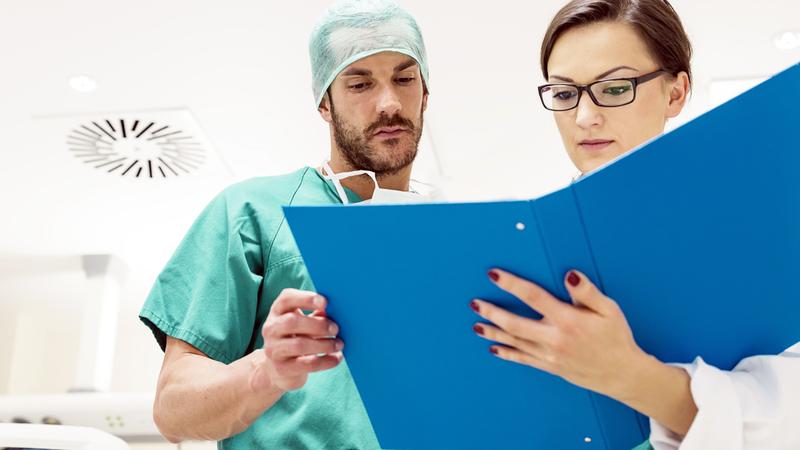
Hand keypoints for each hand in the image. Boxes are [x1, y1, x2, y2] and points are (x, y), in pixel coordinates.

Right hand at [250, 289, 342, 392]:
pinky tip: (336, 358)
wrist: (279, 369)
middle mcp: (271, 328)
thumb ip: (316, 316)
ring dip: (324, 344)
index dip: (306, 298)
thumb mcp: (303, 324)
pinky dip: (326, 361)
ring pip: (299, 345)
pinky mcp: (282, 368)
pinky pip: (307, 364)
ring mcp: (274, 349)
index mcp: (277, 311)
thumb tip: (331, 312)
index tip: (325, 302)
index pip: (286, 299)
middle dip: (318, 325)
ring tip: (339, 344)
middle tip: (336, 329)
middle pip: (292, 322)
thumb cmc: (296, 338)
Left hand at [470, 269, 647, 398]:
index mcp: (568, 321)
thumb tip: (570, 275)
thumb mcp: (609, 310)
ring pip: (515, 342)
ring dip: (493, 332)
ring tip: (475, 324)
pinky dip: (507, 353)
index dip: (512, 284)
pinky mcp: (550, 366)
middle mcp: (555, 339)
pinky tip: (493, 347)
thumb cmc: (616, 339)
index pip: (534, 297)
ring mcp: (550, 355)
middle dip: (492, 312)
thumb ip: (587, 292)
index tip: (494, 274)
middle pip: (515, 324)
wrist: (623, 374)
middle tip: (474, 303)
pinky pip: (523, 359)